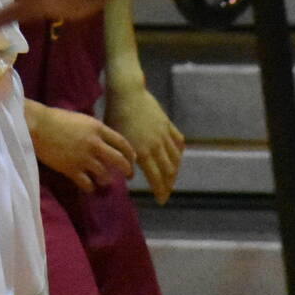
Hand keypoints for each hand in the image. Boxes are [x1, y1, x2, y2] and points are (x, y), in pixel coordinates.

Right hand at [29, 102, 133, 192]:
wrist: (37, 126)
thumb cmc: (56, 119)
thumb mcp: (81, 120)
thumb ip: (94, 130)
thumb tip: (104, 141)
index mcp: (98, 128)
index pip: (122, 142)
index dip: (130, 153)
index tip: (132, 159)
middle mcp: (94, 144)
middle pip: (119, 160)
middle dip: (127, 170)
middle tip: (128, 175)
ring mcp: (84, 158)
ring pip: (104, 174)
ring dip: (106, 179)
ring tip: (104, 181)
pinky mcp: (72, 169)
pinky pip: (87, 184)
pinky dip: (90, 187)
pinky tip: (89, 187)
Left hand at [104, 84, 183, 203]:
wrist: (127, 92)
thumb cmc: (115, 115)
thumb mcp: (115, 139)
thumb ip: (123, 159)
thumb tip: (130, 176)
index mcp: (142, 151)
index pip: (155, 178)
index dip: (160, 191)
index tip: (160, 201)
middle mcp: (156, 145)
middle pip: (168, 171)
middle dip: (168, 185)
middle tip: (166, 194)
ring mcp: (164, 134)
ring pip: (175, 158)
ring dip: (175, 171)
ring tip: (171, 179)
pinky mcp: (167, 124)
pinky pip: (178, 141)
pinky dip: (179, 152)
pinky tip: (177, 157)